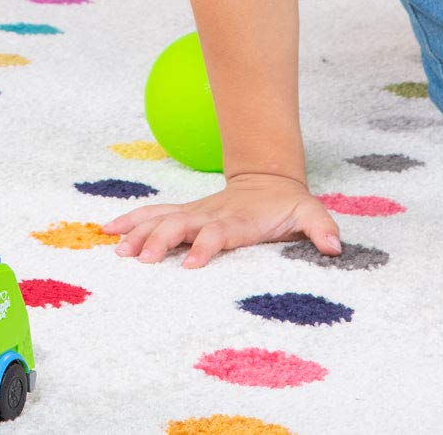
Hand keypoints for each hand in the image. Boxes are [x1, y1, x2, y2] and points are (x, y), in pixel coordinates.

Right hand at [103, 172, 342, 270]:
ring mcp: (194, 213)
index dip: (205, 246)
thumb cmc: (287, 205)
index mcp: (236, 220)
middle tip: (140, 260)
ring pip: (161, 219)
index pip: (218, 233)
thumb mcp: (310, 213)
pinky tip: (108, 230)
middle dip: (159, 241)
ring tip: (115, 249)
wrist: (268, 179)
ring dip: (138, 232)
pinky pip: (152, 215)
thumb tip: (334, 247)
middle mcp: (210, 216)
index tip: (190, 264)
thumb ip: (320, 228)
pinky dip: (130, 220)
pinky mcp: (183, 215)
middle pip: (180, 225)